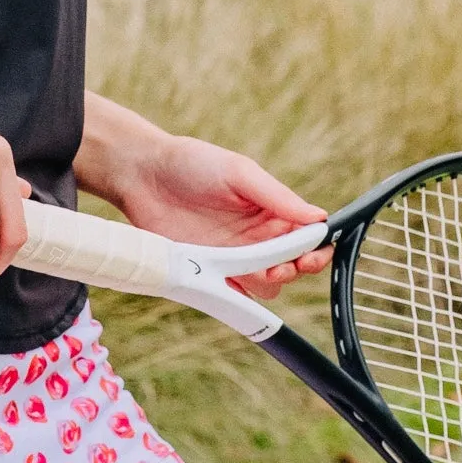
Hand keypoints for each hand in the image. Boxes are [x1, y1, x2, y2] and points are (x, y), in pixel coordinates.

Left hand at [109, 133, 331, 303]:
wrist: (143, 174)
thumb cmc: (193, 163)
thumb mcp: (240, 173)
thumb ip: (278, 197)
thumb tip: (318, 217)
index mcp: (272, 211)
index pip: (308, 236)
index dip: (317, 249)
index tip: (312, 254)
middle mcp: (257, 237)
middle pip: (292, 266)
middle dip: (296, 270)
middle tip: (284, 266)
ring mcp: (233, 257)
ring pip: (266, 285)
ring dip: (269, 283)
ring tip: (259, 271)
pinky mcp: (207, 272)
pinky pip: (231, 295)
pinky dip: (237, 299)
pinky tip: (233, 287)